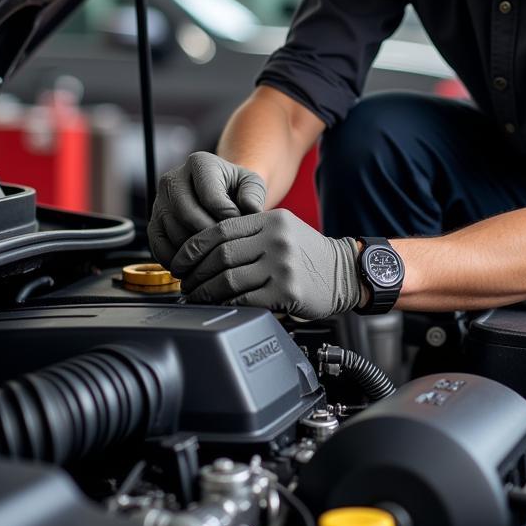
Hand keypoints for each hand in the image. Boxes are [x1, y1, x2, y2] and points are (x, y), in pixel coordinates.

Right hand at [147, 152, 265, 265]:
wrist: (220, 196)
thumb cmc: (237, 190)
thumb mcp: (251, 185)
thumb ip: (253, 195)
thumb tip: (249, 210)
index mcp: (200, 163)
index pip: (210, 196)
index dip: (228, 218)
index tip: (240, 227)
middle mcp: (173, 179)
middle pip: (188, 215)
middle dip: (211, 236)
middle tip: (227, 248)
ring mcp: (159, 202)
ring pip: (174, 233)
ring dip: (196, 250)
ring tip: (215, 256)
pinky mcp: (153, 223)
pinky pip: (159, 247)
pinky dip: (177, 260)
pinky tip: (196, 264)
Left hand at [170, 209, 361, 319]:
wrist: (344, 272)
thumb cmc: (307, 254)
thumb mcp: (281, 229)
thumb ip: (248, 232)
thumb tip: (204, 250)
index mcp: (270, 220)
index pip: (220, 229)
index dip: (193, 247)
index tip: (180, 260)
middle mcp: (276, 239)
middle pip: (220, 255)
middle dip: (195, 272)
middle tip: (185, 282)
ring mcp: (282, 265)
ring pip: (228, 279)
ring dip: (206, 291)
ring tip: (197, 296)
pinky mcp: (287, 291)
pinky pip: (244, 299)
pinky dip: (225, 304)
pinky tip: (219, 305)